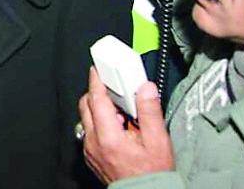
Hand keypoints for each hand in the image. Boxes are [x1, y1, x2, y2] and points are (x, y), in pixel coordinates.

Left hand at [79, 67, 173, 183]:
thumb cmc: (152, 174)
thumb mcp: (157, 141)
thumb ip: (150, 112)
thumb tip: (146, 88)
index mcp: (108, 136)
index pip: (96, 99)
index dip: (97, 81)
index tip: (98, 69)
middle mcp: (93, 142)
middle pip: (86, 105)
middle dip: (97, 93)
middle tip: (113, 88)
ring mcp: (90, 150)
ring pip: (86, 118)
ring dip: (98, 108)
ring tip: (120, 111)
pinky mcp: (91, 156)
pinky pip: (89, 131)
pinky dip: (99, 122)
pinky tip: (116, 127)